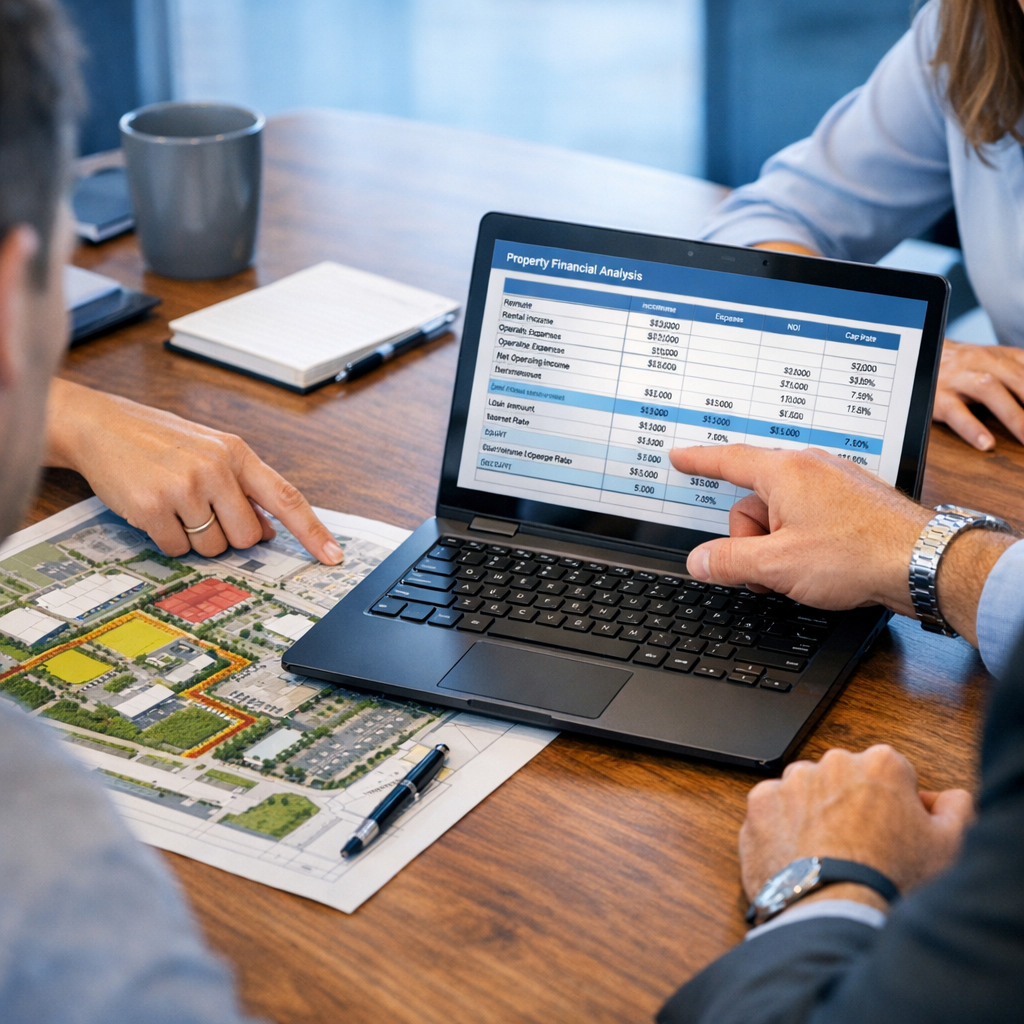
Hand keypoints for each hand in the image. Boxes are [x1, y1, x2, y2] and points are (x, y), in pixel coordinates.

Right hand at [45, 379, 343, 563]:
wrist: (100, 426)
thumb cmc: (160, 441)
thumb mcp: (211, 453)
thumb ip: (244, 488)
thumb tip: (272, 530)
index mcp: (236, 453)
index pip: (287, 497)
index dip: (313, 531)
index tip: (334, 556)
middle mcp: (215, 468)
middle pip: (249, 536)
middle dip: (230, 535)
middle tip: (203, 511)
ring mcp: (184, 487)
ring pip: (213, 547)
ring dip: (196, 538)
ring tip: (174, 504)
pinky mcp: (152, 507)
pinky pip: (177, 549)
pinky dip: (168, 540)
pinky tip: (154, 511)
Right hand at [668, 444, 1016, 642]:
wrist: (923, 561)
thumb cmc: (857, 555)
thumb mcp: (777, 565)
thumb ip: (728, 561)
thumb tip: (698, 561)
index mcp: (784, 472)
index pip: (727, 460)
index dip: (699, 461)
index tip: (680, 457)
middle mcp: (809, 466)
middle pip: (753, 501)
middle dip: (751, 540)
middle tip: (769, 571)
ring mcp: (834, 480)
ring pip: (781, 511)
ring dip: (779, 544)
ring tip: (804, 570)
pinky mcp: (852, 497)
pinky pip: (809, 513)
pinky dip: (804, 537)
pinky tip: (824, 561)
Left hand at [740, 745, 973, 903]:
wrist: (835, 911)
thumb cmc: (892, 879)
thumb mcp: (949, 846)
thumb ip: (954, 808)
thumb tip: (945, 798)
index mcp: (880, 764)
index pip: (889, 772)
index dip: (893, 803)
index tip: (892, 831)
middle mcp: (832, 762)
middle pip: (844, 779)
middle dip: (850, 804)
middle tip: (859, 848)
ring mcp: (791, 781)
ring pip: (805, 792)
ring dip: (812, 814)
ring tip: (826, 856)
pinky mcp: (760, 804)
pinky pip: (772, 812)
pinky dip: (780, 830)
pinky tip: (798, 857)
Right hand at [934, 340, 1023, 450]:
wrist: (915, 358)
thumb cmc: (959, 368)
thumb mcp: (993, 364)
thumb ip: (1018, 373)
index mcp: (1000, 355)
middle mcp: (981, 362)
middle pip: (1017, 379)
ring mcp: (958, 379)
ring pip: (990, 391)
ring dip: (1015, 415)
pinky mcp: (936, 397)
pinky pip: (955, 412)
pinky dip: (972, 428)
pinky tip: (986, 443)